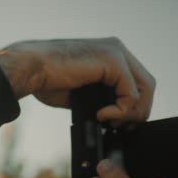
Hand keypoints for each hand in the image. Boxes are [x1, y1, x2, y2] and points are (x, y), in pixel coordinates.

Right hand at [0, 38, 155, 125]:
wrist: (29, 68)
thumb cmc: (47, 80)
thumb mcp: (81, 91)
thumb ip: (100, 98)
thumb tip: (113, 118)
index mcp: (109, 54)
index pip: (138, 81)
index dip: (135, 105)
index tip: (121, 123)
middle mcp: (116, 49)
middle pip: (147, 85)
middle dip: (139, 111)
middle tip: (121, 128)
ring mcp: (116, 52)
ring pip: (145, 89)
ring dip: (131, 113)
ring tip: (108, 122)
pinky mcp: (112, 60)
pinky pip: (131, 94)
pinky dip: (121, 110)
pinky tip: (101, 115)